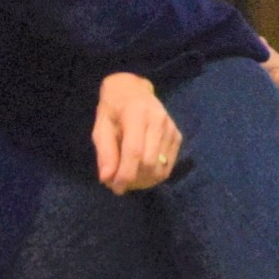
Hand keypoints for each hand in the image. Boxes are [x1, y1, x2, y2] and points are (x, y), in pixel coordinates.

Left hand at [91, 71, 179, 193]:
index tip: (116, 189)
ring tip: (130, 179)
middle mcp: (158, 120)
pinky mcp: (177, 135)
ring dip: (145, 180)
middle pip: (150, 162)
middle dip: (134, 179)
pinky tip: (142, 172)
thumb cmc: (113, 109)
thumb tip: (107, 179)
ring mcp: (171, 127)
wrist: (133, 89)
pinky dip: (155, 174)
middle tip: (120, 184)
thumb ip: (105, 152)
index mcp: (136, 114)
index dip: (125, 174)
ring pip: (162, 166)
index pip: (134, 151)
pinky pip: (169, 164)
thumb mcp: (101, 127)